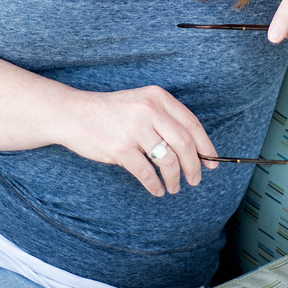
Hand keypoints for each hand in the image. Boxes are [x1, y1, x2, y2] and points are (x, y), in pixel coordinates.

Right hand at [59, 85, 218, 197]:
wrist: (73, 113)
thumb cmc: (110, 112)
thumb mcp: (140, 103)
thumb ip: (164, 119)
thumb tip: (194, 149)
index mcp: (157, 97)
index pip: (192, 124)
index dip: (206, 146)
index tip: (213, 162)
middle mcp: (149, 110)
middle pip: (185, 143)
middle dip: (195, 166)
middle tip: (196, 179)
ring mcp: (134, 129)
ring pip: (168, 160)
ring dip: (176, 178)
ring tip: (175, 186)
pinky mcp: (120, 148)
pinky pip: (147, 173)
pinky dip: (155, 185)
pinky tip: (157, 189)